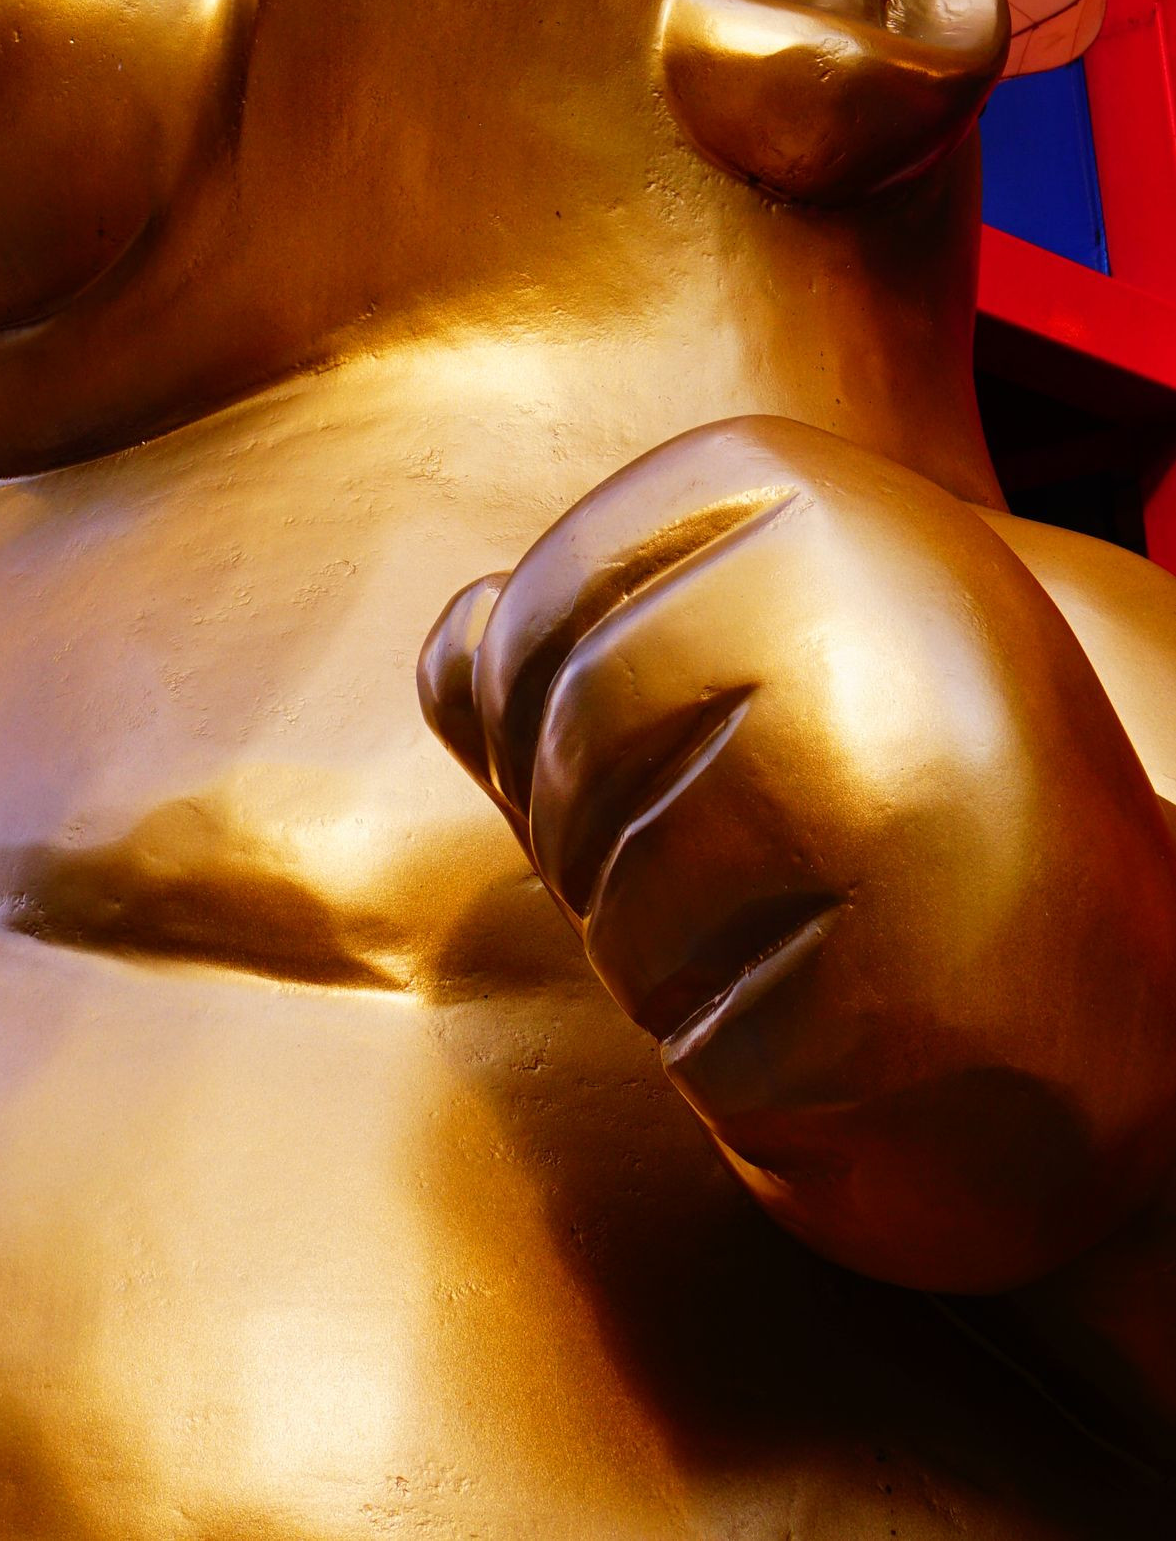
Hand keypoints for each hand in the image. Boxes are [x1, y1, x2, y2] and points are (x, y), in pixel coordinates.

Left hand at [419, 418, 1175, 1291]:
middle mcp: (855, 615)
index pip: (524, 623)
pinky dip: (753, 1067)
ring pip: (616, 914)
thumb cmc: (900, 784)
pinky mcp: (917, 991)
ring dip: (672, 964)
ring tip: (805, 931)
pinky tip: (854, 1025)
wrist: (1140, 969)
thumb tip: (450, 644)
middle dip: (604, 848)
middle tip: (741, 862)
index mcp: (803, 490)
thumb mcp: (755, 649)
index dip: (539, 720)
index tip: (658, 744)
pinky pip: (710, 1053)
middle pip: (564, 764)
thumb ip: (584, 637)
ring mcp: (894, 804)